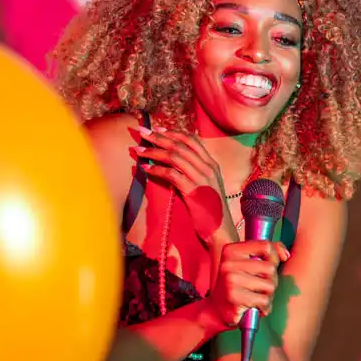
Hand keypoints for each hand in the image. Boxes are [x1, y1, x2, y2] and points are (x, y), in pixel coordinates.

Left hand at [129, 126, 236, 243]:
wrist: (221, 230)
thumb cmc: (212, 211)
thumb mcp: (207, 187)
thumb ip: (196, 174)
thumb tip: (176, 165)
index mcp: (212, 165)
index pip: (192, 140)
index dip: (173, 133)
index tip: (158, 129)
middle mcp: (208, 168)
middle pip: (180, 145)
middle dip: (158, 137)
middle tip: (142, 131)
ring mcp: (202, 179)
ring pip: (174, 157)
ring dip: (154, 151)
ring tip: (138, 150)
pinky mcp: (194, 191)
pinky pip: (172, 174)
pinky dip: (157, 169)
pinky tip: (146, 169)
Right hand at [203, 239, 289, 330]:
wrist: (216, 311)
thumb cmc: (238, 285)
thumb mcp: (249, 263)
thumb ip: (269, 252)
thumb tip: (285, 255)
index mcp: (231, 250)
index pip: (266, 246)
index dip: (273, 258)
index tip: (268, 267)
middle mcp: (229, 263)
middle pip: (270, 268)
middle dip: (271, 281)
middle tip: (260, 288)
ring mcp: (231, 280)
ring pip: (270, 285)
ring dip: (268, 296)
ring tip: (257, 298)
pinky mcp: (234, 297)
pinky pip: (264, 300)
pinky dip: (264, 307)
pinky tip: (255, 308)